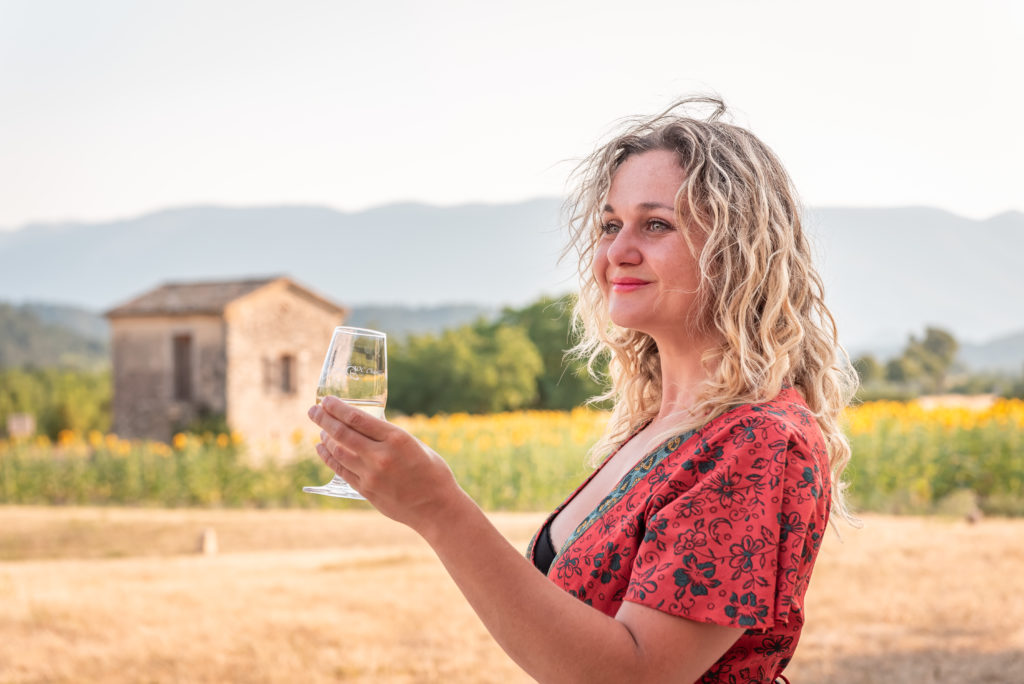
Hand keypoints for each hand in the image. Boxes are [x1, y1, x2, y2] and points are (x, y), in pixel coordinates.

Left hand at [307, 396, 465, 530]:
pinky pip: (340, 470)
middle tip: (312, 410)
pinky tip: (321, 449)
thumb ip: (391, 437)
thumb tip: (368, 428)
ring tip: (320, 430)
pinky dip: (328, 458)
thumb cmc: (433, 473)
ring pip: (338, 452)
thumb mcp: (416, 445)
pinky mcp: (365, 491)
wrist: (437, 508)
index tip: (326, 400)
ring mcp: (371, 475)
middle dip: (323, 419)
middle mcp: (381, 456)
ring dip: (325, 438)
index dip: (338, 408)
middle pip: (342, 433)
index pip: (358, 419)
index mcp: (397, 439)